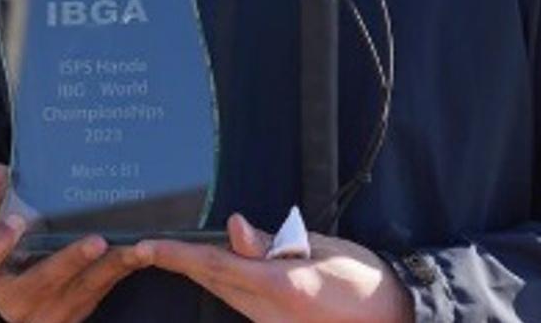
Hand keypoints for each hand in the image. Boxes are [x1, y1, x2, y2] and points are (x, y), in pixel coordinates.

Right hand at [0, 164, 148, 322]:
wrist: (25, 294)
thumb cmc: (11, 249)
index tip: (15, 221)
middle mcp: (14, 302)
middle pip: (41, 281)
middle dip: (71, 261)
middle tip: (96, 240)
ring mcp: (48, 313)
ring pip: (82, 289)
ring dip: (110, 268)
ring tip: (135, 249)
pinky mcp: (77, 312)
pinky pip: (102, 291)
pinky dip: (122, 271)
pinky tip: (142, 253)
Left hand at [136, 213, 414, 322]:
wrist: (395, 320)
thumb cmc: (364, 282)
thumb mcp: (321, 250)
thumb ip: (273, 243)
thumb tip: (233, 228)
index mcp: (280, 286)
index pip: (215, 265)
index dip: (176, 256)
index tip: (145, 247)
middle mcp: (269, 311)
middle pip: (213, 282)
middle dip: (183, 262)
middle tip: (151, 244)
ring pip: (225, 293)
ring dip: (206, 271)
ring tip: (182, 251)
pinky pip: (242, 303)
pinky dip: (229, 283)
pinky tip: (228, 267)